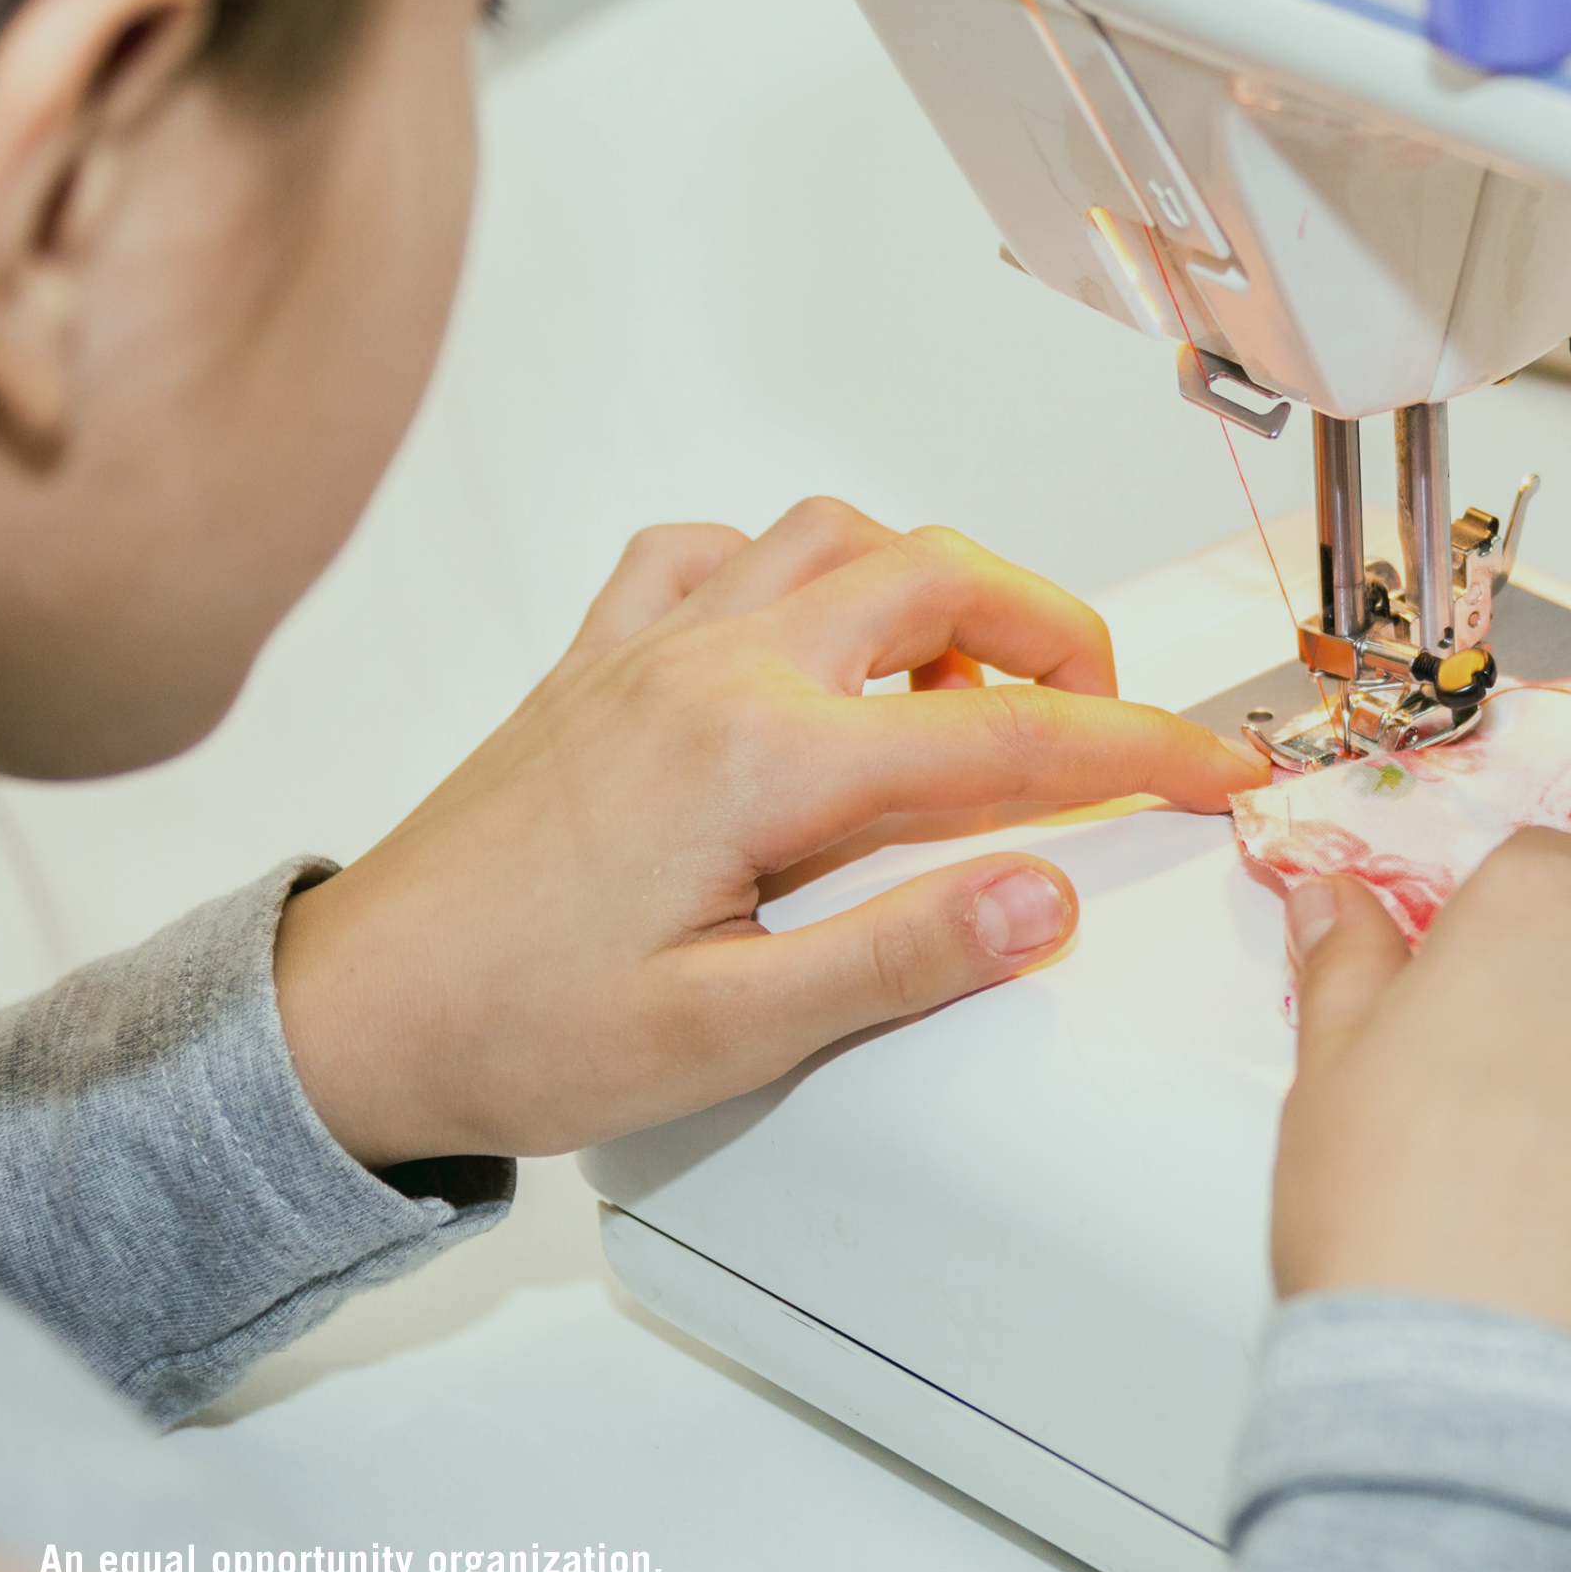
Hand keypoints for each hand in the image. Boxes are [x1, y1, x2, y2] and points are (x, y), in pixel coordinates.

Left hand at [275, 498, 1266, 1165]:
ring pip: (835, 534)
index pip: (1008, 736)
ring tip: (975, 672)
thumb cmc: (516, 1029)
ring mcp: (655, 646)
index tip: (1216, 766)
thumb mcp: (724, 1037)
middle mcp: (715, 669)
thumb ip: (898, 958)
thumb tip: (1041, 896)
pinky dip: (786, 565)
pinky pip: (707, 550)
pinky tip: (805, 634)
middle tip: (1106, 714)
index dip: (1138, 748)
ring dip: (934, 580)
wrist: (354, 1017)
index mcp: (761, 759)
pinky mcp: (604, 655)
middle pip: (942, 580)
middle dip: (1060, 630)